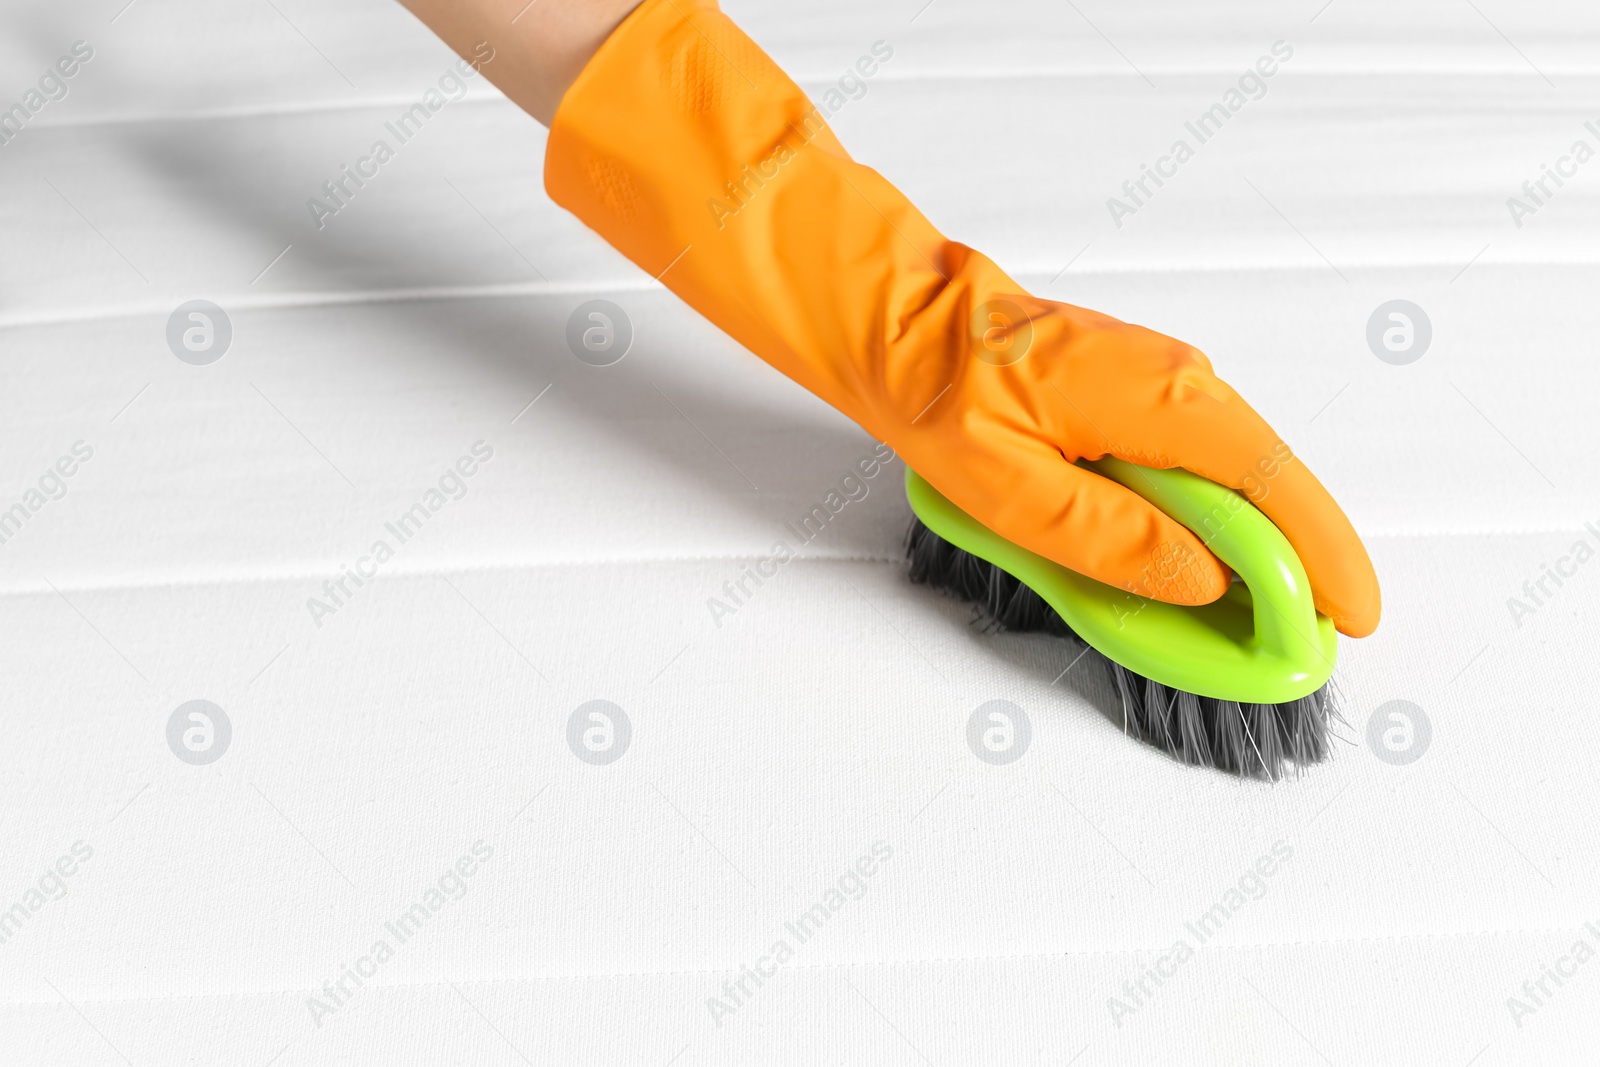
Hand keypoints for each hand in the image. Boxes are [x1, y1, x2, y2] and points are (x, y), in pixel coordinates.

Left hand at [892, 289, 1379, 636]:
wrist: (904, 322)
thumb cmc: (938, 392)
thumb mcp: (1012, 490)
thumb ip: (1112, 541)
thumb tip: (1203, 581)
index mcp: (1158, 399)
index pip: (1273, 483)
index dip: (1322, 555)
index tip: (1352, 614)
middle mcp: (1178, 380)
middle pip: (1268, 481)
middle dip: (1296, 561)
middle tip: (1299, 638)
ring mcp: (1163, 381)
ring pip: (1237, 474)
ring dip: (1252, 543)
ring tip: (1253, 617)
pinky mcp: (1141, 393)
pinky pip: (1200, 461)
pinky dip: (1213, 514)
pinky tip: (1200, 559)